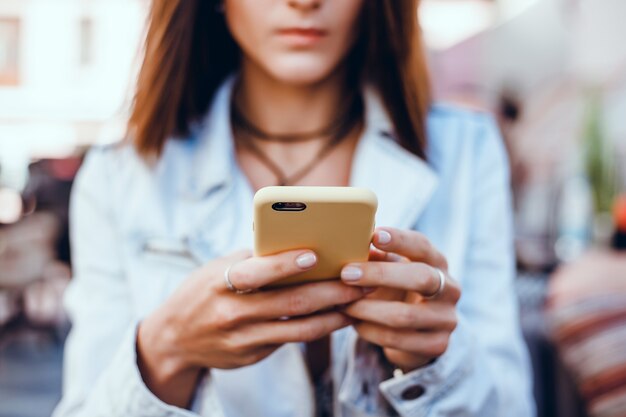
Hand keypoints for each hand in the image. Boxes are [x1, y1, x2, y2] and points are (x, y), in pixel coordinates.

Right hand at [137, 249, 366, 407]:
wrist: (173, 340)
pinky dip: (320, 327)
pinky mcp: (254, 355)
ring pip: (300, 328)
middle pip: (291, 303)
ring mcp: (244, 339)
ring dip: (335, 313)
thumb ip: (253, 258)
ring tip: (361, 299)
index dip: (283, 265)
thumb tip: (296, 240)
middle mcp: (233, 313)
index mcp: (221, 283)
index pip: (255, 273)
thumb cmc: (202, 292)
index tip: (314, 254)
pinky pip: (294, 340)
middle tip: (362, 278)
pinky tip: (340, 315)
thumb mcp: (217, 268)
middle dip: (332, 291)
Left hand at [340, 227, 460, 371]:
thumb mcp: (390, 269)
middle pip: (421, 278)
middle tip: (346, 273)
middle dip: (380, 275)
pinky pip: (397, 339)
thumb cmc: (396, 289)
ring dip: (367, 308)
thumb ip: (377, 258)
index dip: (400, 240)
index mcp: (438, 262)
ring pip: (404, 314)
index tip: (375, 236)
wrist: (417, 332)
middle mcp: (450, 289)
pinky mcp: (437, 345)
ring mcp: (446, 319)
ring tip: (342, 303)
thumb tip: (350, 243)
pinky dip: (370, 330)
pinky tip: (354, 323)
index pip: (423, 246)